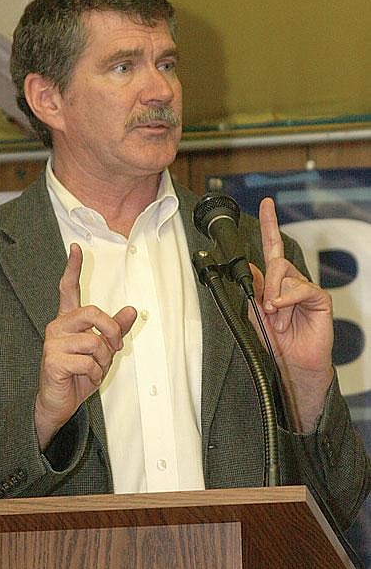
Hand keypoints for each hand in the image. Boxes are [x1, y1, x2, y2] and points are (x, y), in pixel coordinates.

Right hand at [35, 243, 136, 449]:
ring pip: (95, 341)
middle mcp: (58, 326)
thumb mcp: (102, 351)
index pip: (68, 289)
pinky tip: (85, 378)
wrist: (58, 403)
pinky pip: (88, 361)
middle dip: (111, 332)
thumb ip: (115, 330)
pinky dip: (95, 374)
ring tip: (94, 369)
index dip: (72, 268)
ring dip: (103, 360)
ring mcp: (53, 343)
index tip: (76, 248)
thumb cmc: (79, 374)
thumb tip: (131, 309)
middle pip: (93, 312)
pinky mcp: (53, 360)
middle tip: (115, 349)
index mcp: (68, 321)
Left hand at [249, 198, 333, 429]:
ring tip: (278, 321)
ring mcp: (305, 289)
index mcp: (274, 282)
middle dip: (267, 285)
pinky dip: (288, 299)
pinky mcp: (319, 299)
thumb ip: (252, 289)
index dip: (269, 225)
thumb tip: (250, 267)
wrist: (291, 364)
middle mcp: (290, 282)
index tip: (267, 204)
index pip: (271, 248)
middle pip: (275, 263)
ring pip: (285, 276)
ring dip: (276, 300)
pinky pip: (301, 288)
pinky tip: (283, 311)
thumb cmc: (275, 342)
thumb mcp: (254, 313)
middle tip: (267, 308)